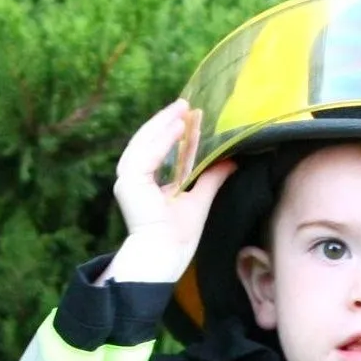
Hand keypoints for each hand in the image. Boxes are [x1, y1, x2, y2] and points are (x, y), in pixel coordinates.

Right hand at [101, 99, 234, 284]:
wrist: (166, 256)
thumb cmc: (178, 237)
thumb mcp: (201, 199)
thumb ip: (212, 178)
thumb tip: (231, 160)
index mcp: (148, 182)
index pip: (158, 148)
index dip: (172, 131)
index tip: (189, 116)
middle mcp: (134, 179)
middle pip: (148, 140)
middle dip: (165, 121)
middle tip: (185, 105)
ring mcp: (128, 180)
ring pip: (143, 142)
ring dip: (162, 124)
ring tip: (182, 110)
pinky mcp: (129, 183)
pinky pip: (145, 154)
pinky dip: (161, 140)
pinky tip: (177, 127)